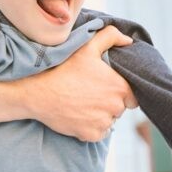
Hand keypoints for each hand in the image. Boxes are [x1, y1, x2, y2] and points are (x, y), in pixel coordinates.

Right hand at [25, 25, 137, 141]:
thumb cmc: (64, 70)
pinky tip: (78, 115)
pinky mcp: (92, 135)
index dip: (120, 92)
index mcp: (120, 87)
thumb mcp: (87, 47)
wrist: (39, 94)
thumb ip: (110, 37)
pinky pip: (99, 133)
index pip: (132, 97)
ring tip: (82, 104)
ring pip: (109, 121)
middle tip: (90, 94)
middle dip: (109, 103)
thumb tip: (128, 41)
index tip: (105, 88)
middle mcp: (116, 107)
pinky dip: (91, 127)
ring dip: (100, 116)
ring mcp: (103, 123)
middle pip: (119, 109)